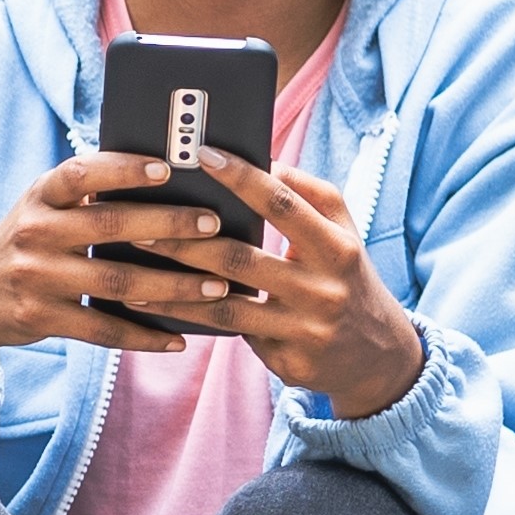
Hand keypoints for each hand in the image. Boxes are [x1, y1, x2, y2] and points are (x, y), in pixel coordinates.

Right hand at [0, 154, 221, 415]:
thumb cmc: (29, 241)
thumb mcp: (44, 208)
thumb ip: (89, 194)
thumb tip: (167, 177)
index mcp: (40, 196)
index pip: (80, 174)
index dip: (121, 169)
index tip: (165, 167)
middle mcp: (35, 233)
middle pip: (109, 227)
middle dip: (168, 225)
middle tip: (214, 226)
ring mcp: (37, 278)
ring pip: (116, 283)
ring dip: (173, 286)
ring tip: (217, 286)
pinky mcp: (42, 318)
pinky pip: (102, 330)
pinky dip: (144, 336)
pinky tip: (179, 339)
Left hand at [136, 154, 425, 419]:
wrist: (381, 356)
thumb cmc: (347, 277)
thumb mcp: (344, 233)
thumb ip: (309, 194)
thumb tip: (265, 160)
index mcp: (338, 248)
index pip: (284, 205)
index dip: (243, 177)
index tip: (203, 154)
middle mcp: (324, 289)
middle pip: (242, 258)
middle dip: (186, 239)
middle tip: (141, 221)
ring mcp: (305, 329)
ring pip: (226, 304)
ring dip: (173, 286)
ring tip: (133, 265)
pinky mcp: (288, 360)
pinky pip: (230, 334)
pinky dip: (186, 318)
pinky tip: (149, 305)